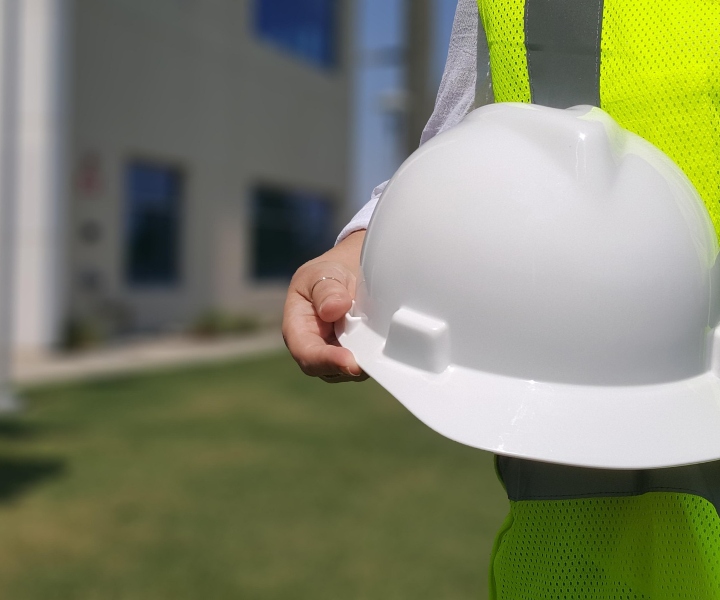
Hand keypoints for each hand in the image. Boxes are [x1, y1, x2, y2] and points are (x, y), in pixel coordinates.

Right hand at [282, 231, 368, 382]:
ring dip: (365, 361)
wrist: (346, 272)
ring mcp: (336, 355)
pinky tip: (383, 342)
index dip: (327, 361)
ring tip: (379, 341)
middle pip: (329, 370)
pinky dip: (375, 356)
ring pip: (350, 370)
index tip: (349, 361)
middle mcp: (314, 347)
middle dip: (351, 366)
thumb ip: (325, 290)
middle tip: (373, 358)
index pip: (307, 354)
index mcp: (297, 328)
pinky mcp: (355, 355)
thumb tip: (333, 309)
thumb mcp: (322, 273)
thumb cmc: (327, 274)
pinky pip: (365, 363)